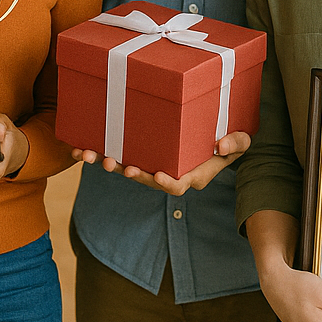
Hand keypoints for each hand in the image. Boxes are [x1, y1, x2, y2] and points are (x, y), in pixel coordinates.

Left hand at [71, 130, 250, 195]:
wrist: (216, 136)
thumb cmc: (229, 138)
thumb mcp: (240, 140)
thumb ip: (235, 143)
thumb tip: (222, 146)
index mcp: (192, 173)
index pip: (179, 184)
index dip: (168, 182)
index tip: (160, 175)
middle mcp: (170, 173)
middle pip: (148, 179)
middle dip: (132, 174)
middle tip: (118, 164)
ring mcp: (154, 164)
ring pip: (130, 168)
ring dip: (111, 164)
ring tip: (95, 157)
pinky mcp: (142, 153)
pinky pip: (120, 157)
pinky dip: (100, 154)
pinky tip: (81, 150)